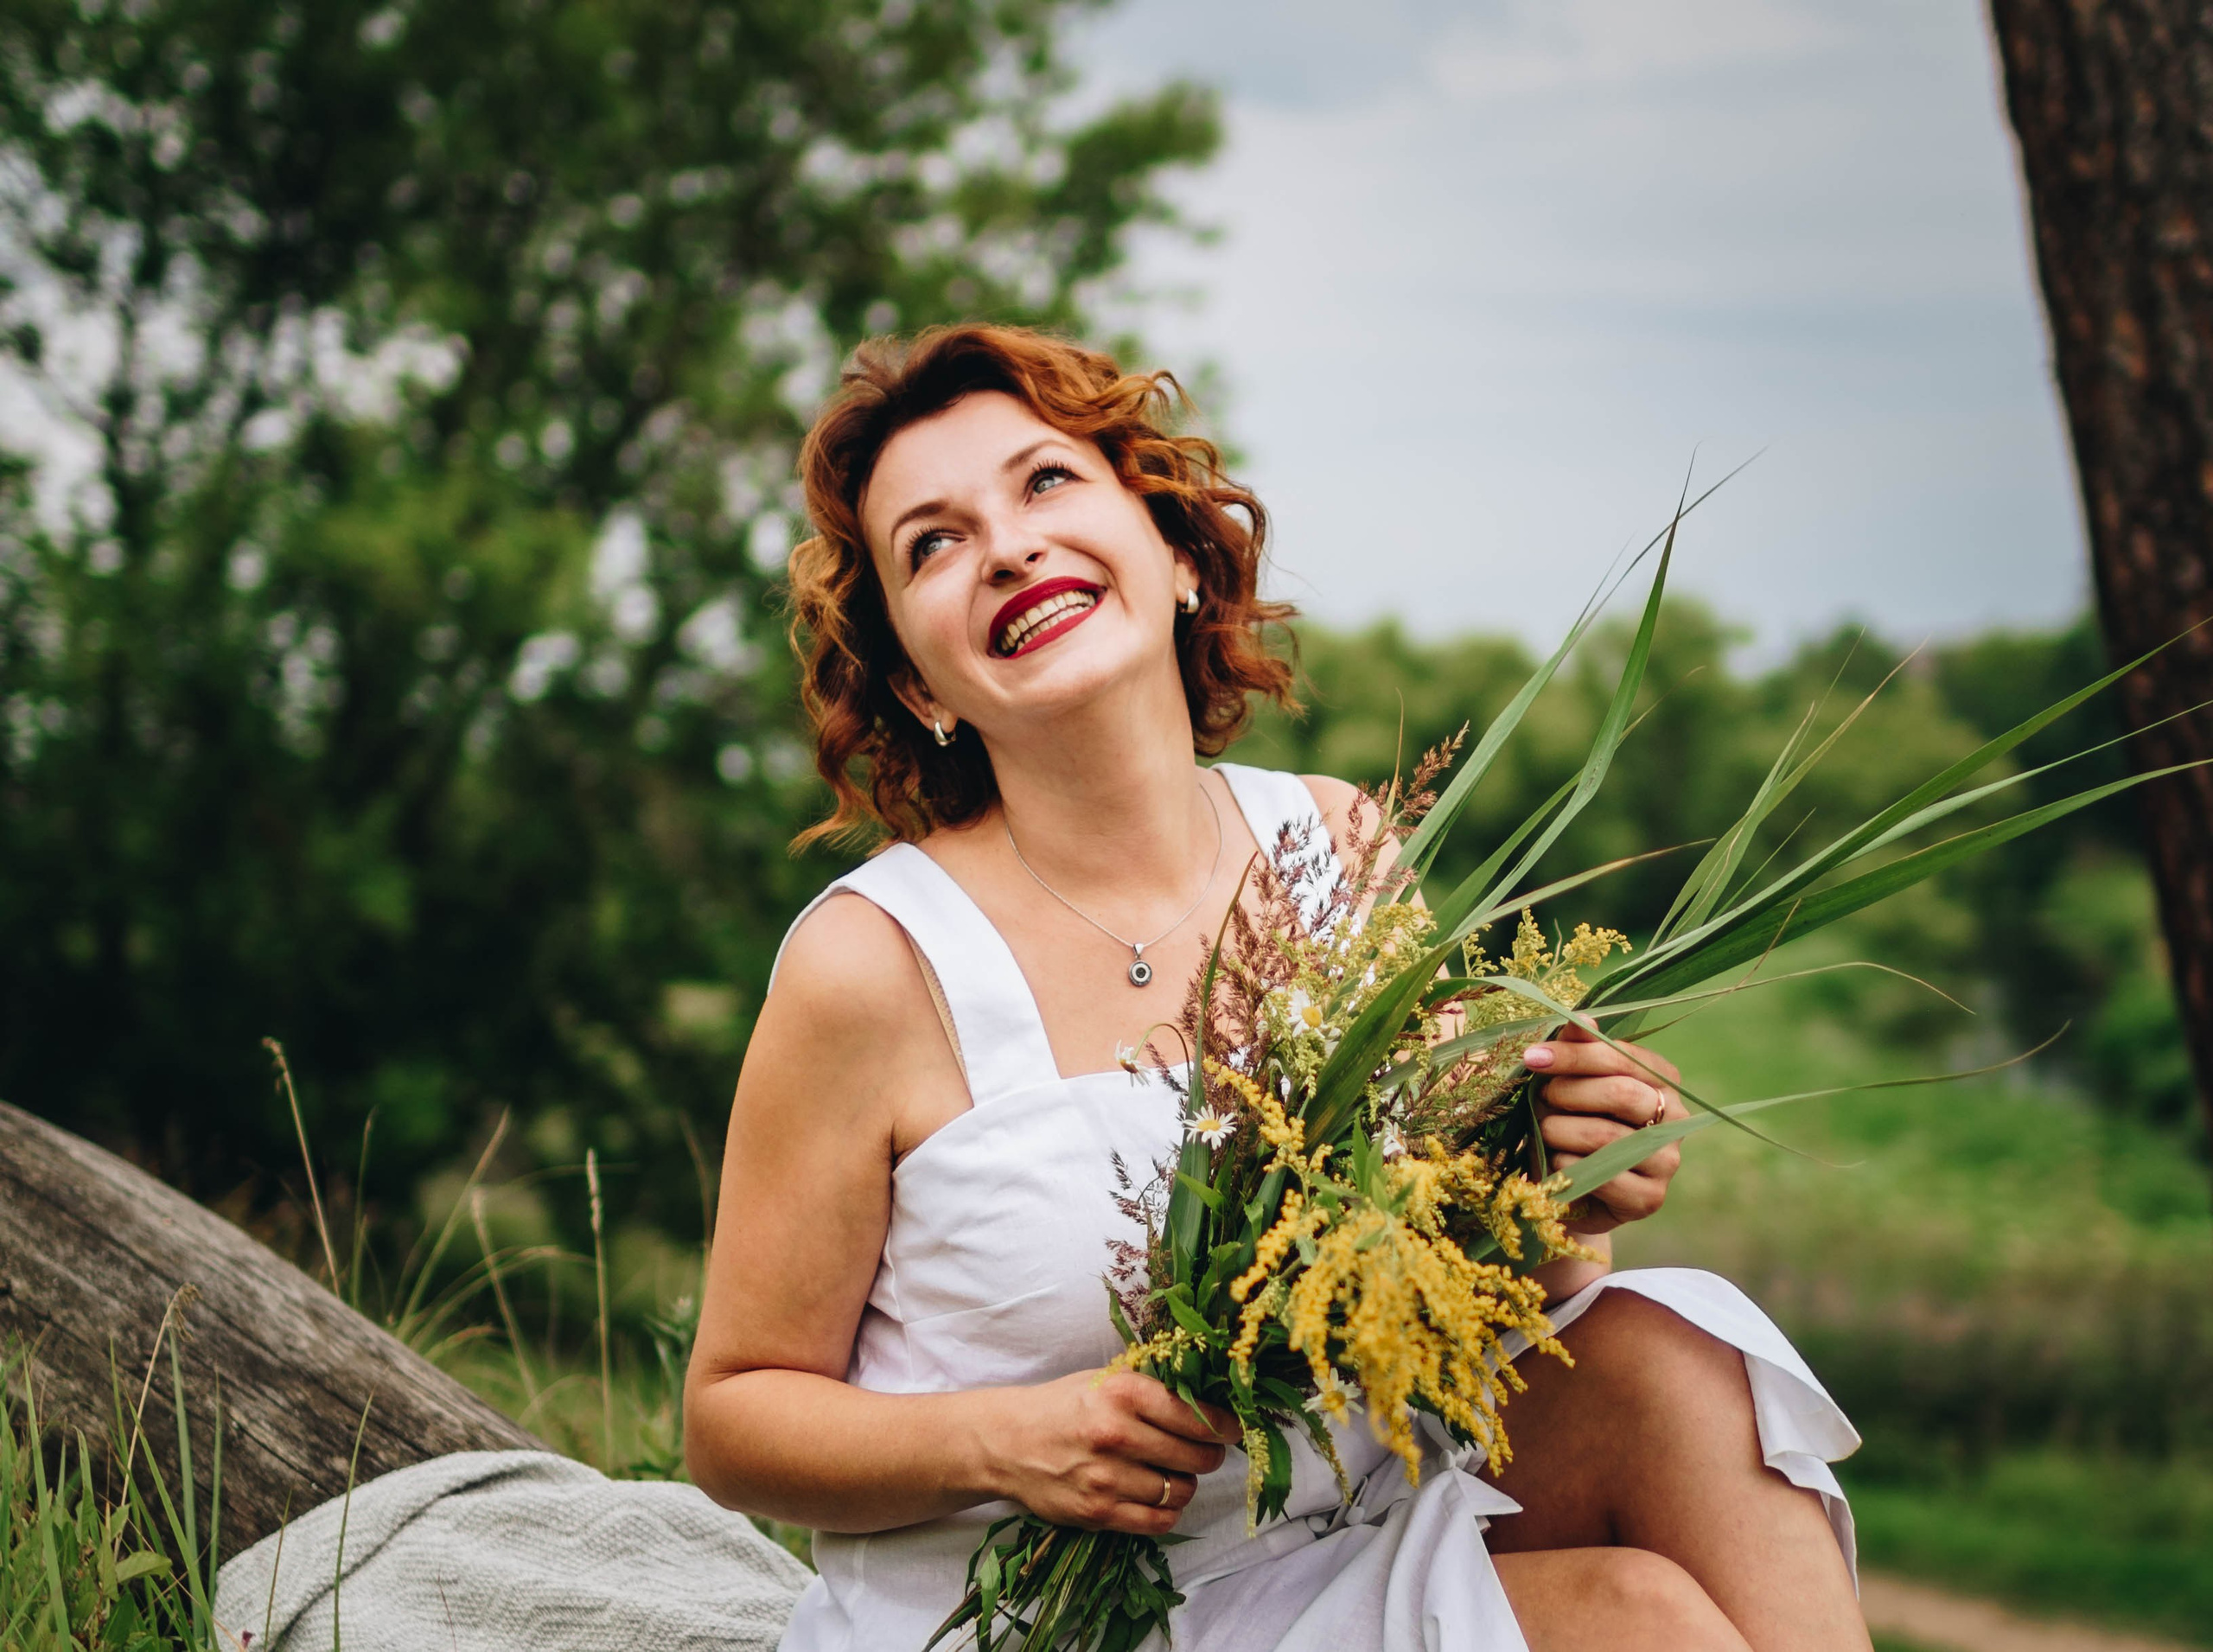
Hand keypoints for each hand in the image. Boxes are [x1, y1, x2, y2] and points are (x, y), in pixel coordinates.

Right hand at [986, 1369, 1233, 1535]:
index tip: (1233, 1428)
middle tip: (1206, 1451)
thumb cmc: (1063, 1405)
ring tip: (1174, 1472)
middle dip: (1210, 1454)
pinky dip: (1170, 1511)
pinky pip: (1159, 1520)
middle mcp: (1116, 1434)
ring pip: (1182, 1490)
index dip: (1225, 1425)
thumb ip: (1153, 1389)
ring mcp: (1107, 1478)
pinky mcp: (1098, 1512)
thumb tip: (1211, 1400)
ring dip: (1187, 1483)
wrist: (1007, 1443)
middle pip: (1196, 1456)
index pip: (1197, 1415)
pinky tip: (1161, 1496)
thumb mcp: (1105, 1379)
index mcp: (1122, 1392)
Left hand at [1523, 1023, 1681, 1234]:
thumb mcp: (1569, 1085)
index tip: (1533, 1057)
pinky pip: (1601, 1176)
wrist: (1571, 1190)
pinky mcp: (1651, 1198)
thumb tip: (1580, 1018)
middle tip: (1542, 1099)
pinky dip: (1566, 1166)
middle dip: (1569, 1093)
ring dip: (1560, 1131)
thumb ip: (1577, 1051)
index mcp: (1662, 1078)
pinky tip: (1557, 1161)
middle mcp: (1675, 1118)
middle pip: (1621, 1094)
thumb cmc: (1570, 1125)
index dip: (1576, 1054)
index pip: (1623, 1057)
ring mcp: (1668, 1161)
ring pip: (1606, 1136)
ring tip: (1545, 1131)